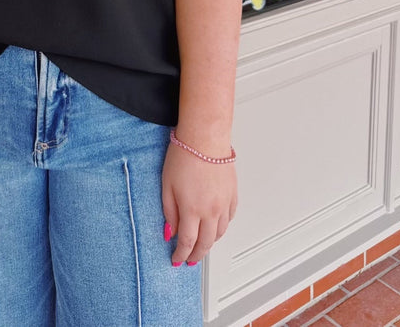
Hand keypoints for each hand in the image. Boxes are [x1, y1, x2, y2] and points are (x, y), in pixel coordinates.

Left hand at [161, 143, 236, 264]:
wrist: (205, 138)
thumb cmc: (184, 155)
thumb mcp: (167, 185)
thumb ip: (169, 211)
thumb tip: (170, 232)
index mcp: (192, 210)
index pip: (187, 242)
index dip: (181, 254)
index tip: (176, 259)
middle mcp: (211, 211)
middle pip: (206, 243)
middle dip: (196, 255)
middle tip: (189, 260)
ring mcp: (224, 204)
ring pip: (220, 233)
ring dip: (210, 243)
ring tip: (202, 246)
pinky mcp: (232, 194)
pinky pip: (230, 218)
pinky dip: (222, 227)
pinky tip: (216, 226)